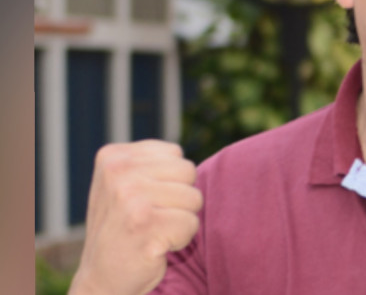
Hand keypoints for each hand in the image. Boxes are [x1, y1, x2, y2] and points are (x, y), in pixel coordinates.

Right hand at [69, 140, 202, 294]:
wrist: (102, 278)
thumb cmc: (124, 228)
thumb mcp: (126, 184)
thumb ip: (152, 163)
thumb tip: (184, 159)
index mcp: (114, 157)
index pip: (176, 154)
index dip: (171, 181)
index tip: (145, 200)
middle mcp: (118, 173)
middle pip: (188, 171)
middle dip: (180, 198)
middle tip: (153, 217)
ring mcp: (130, 198)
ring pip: (194, 198)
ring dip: (181, 219)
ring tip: (154, 230)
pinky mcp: (145, 225)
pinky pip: (191, 223)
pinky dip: (181, 239)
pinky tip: (155, 246)